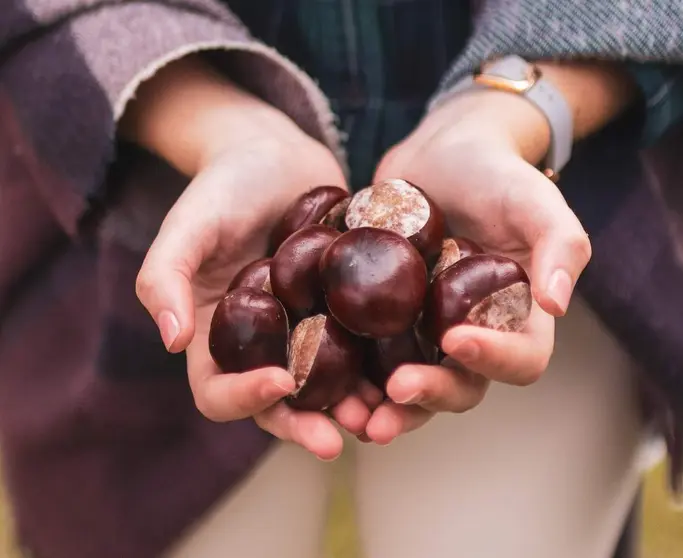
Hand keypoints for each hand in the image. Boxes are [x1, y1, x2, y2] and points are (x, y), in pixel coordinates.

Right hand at [124, 56, 379, 460]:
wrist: (275, 155)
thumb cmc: (223, 187)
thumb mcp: (188, 224)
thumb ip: (165, 276)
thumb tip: (170, 340)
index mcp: (215, 337)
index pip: (218, 389)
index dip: (244, 398)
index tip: (280, 382)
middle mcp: (262, 344)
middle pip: (278, 403)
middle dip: (305, 424)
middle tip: (336, 440)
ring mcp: (305, 330)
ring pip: (326, 386)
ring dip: (350, 406)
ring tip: (380, 413)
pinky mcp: (343, 311)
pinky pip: (362, 347)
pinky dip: (380, 364)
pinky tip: (406, 368)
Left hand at [363, 89, 593, 444]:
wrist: (441, 153)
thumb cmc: (496, 173)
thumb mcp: (534, 199)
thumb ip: (561, 244)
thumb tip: (558, 304)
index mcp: (517, 318)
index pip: (521, 359)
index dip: (494, 360)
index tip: (455, 339)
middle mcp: (472, 334)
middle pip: (459, 386)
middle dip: (427, 398)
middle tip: (393, 395)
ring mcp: (424, 330)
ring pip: (409, 384)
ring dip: (382, 406)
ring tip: (350, 415)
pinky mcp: (385, 318)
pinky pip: (369, 356)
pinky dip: (349, 374)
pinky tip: (321, 380)